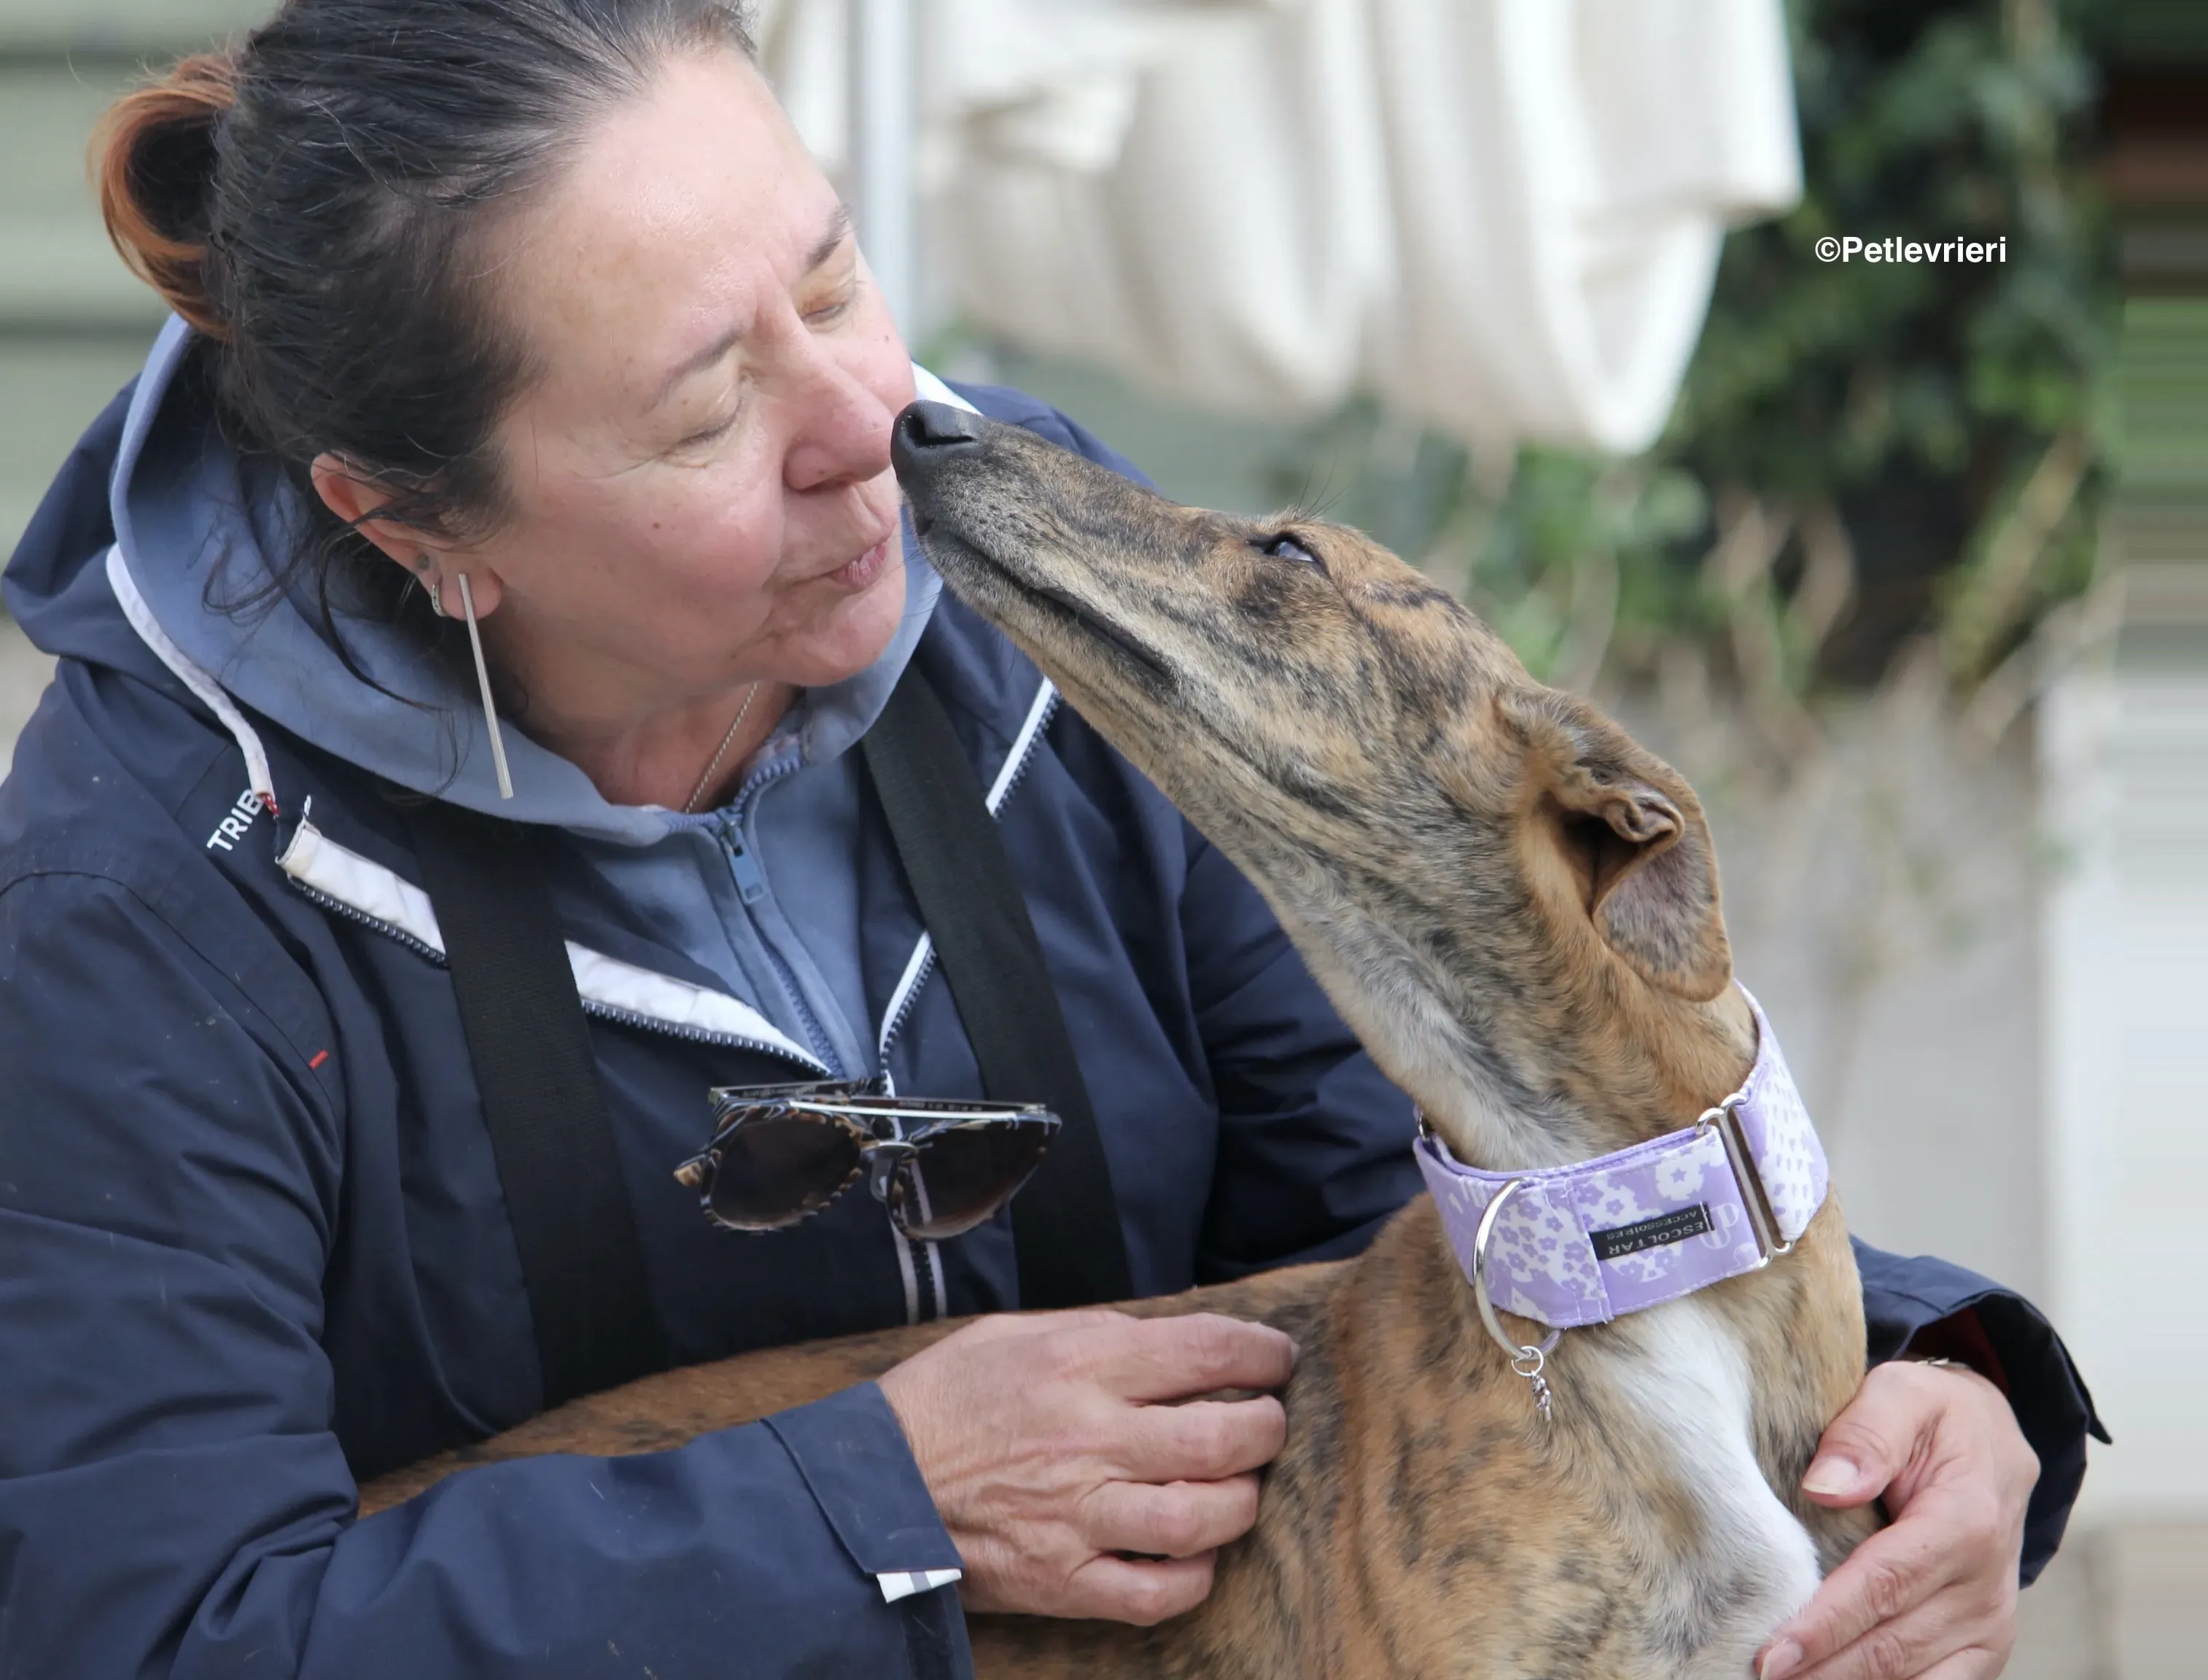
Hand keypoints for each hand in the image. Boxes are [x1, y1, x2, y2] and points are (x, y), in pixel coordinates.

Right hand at [876, 1308, 1295, 1624]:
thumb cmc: (944, 1400)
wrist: (873, 1481)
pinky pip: (1155, 1593)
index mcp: (1079, 1365)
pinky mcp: (1063, 1579)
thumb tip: (1169, 1342)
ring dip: (1240, 1502)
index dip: (1259, 1353)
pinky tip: (1194, 1555)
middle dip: (1266, 1428)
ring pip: (1200, 1518)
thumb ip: (1096, 1334)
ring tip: (1238, 1487)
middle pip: (1222, 1438)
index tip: (1274, 1359)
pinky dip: (1192, 1577)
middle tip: (1266, 1423)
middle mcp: (1089, 1439)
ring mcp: (1078, 1516)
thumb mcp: (1014, 1333)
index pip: (1205, 1351)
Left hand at [1758, 1360, 2039, 1679]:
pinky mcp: (1984, 1648)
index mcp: (1966, 1522)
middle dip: (1823, 1670)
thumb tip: (1824, 1488)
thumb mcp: (1904, 1393)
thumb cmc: (1936, 1416)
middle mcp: (1985, 1586)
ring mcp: (1990, 1625)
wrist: (1993, 1442)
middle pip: (1893, 1645)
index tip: (1772, 1656)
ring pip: (1913, 1678)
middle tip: (1760, 1678)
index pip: (1885, 1584)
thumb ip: (1867, 1433)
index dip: (1825, 1625)